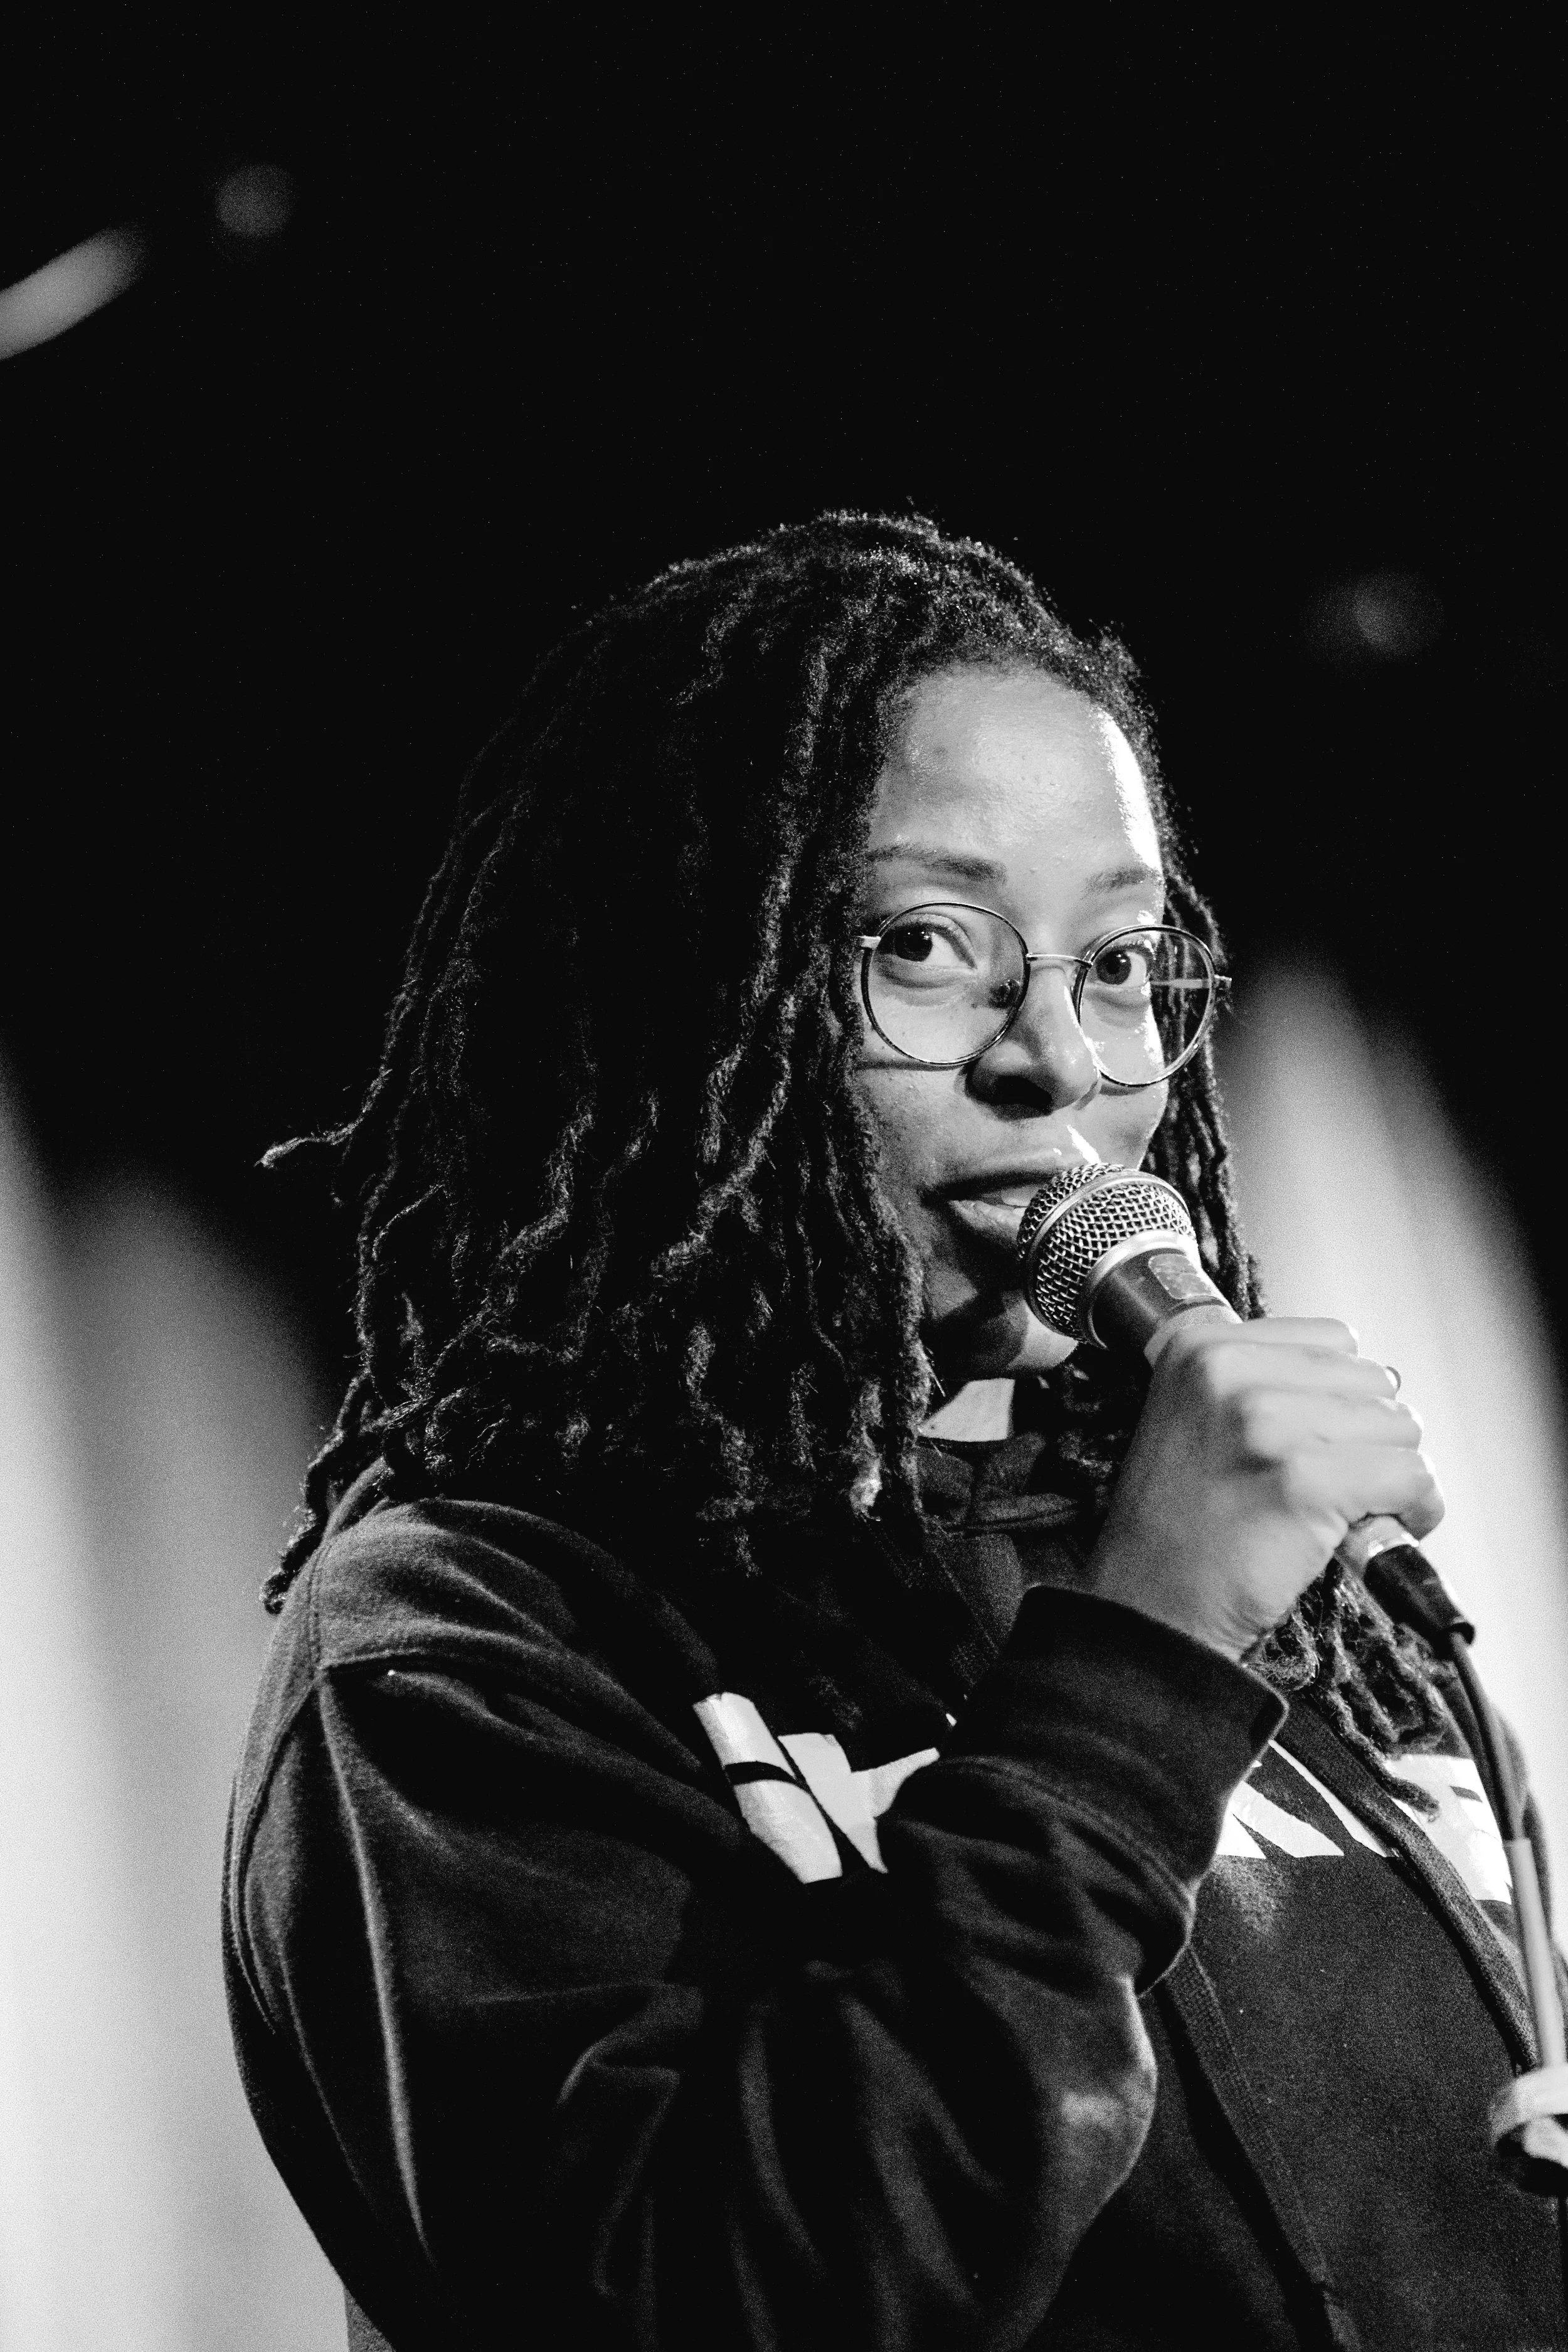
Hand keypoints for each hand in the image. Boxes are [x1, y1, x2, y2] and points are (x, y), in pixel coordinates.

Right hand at [1088, 1317, 1443, 1661]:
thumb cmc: (1182, 1523)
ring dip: (1392, 1473)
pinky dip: (1414, 1509)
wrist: (1152, 1607)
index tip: (1324, 1437)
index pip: (1335, 1340)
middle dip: (1370, 1435)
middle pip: (1373, 1382)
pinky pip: (1410, 1477)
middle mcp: (1230, 1372)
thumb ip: (1268, 1381)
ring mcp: (1267, 1424)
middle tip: (1337, 1480)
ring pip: (1399, 1428)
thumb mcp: (1198, 1416)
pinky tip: (1379, 1529)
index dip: (1342, 1395)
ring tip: (1351, 1507)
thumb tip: (1380, 1380)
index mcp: (1203, 1346)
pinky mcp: (1304, 1481)